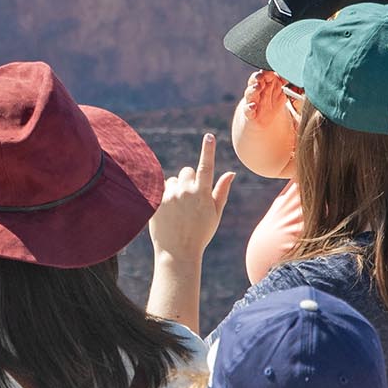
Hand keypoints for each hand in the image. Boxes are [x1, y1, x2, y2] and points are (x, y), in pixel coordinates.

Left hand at [149, 133, 235, 262]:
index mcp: (202, 194)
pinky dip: (163, 195)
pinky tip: (167, 211)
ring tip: (177, 209)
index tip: (209, 136)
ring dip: (175, 188)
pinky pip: (160, 187)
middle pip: (186, 171)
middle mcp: (185, 191)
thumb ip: (221, 191)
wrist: (177, 251)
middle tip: (190, 199)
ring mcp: (168, 195)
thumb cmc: (200, 233)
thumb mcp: (215, 214)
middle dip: (188, 180)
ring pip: (172, 180)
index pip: (206, 167)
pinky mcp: (155, 200)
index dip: (208, 151)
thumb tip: (231, 173)